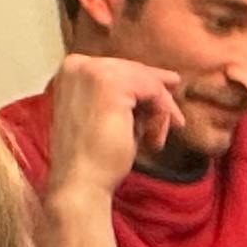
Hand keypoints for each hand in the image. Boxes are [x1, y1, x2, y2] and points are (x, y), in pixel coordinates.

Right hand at [42, 55, 185, 209]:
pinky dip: (160, 114)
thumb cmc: (92, 157)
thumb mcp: (106, 116)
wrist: (80, 182)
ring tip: (157, 138)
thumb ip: (125, 97)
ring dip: (159, 111)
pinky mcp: (111, 85)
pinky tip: (153, 139)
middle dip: (158, 96)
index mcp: (71, 70)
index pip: (117, 69)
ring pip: (146, 81)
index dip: (144, 85)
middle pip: (133, 72)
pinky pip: (153, 90)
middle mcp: (78, 64)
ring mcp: (92, 71)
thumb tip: (166, 82)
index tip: (165, 98)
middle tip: (176, 118)